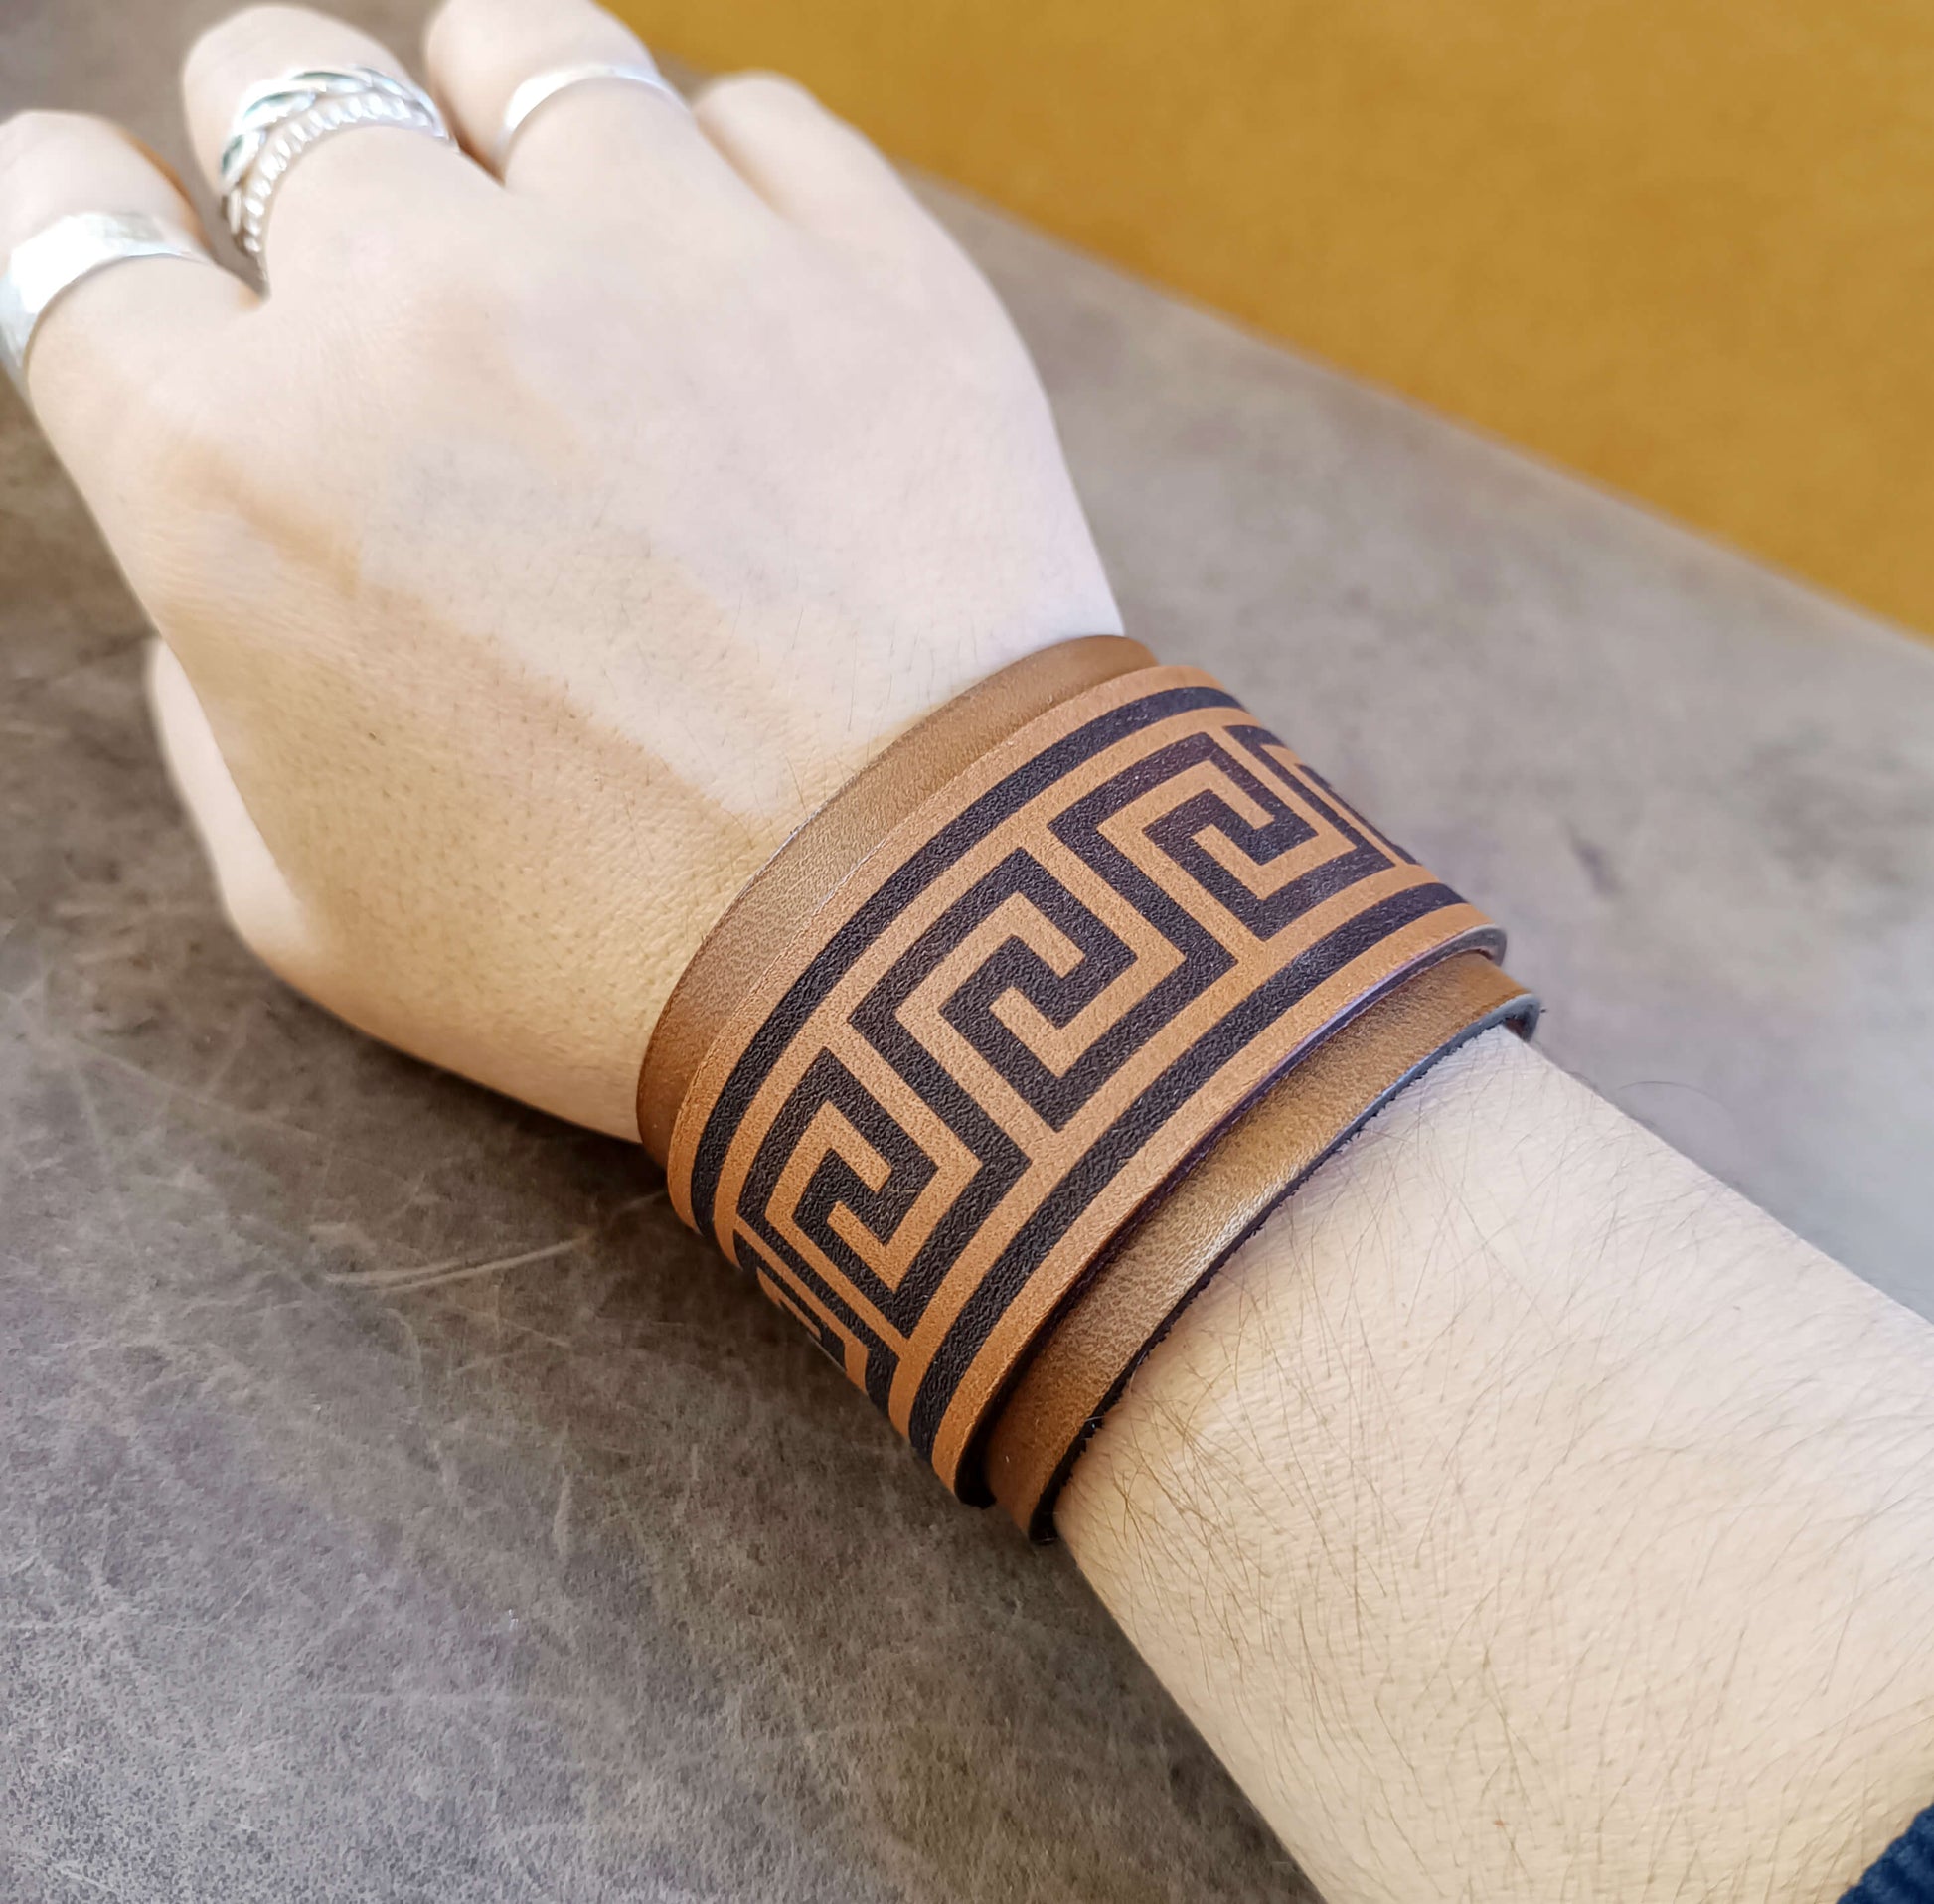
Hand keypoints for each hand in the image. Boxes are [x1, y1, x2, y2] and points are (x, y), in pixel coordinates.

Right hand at [0, 0, 1119, 1136]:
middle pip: (273, 86)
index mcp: (231, 471)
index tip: (131, 235)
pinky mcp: (858, 253)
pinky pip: (742, 119)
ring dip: (491, 118)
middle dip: (289, 166)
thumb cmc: (606, 965)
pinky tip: (739, 296)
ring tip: (544, 222)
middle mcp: (415, 304)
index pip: (63, 228)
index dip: (83, 218)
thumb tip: (222, 575)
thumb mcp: (311, 906)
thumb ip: (213, 703)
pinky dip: (717, 184)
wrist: (914, 942)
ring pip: (507, 48)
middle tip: (369, 270)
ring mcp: (653, 248)